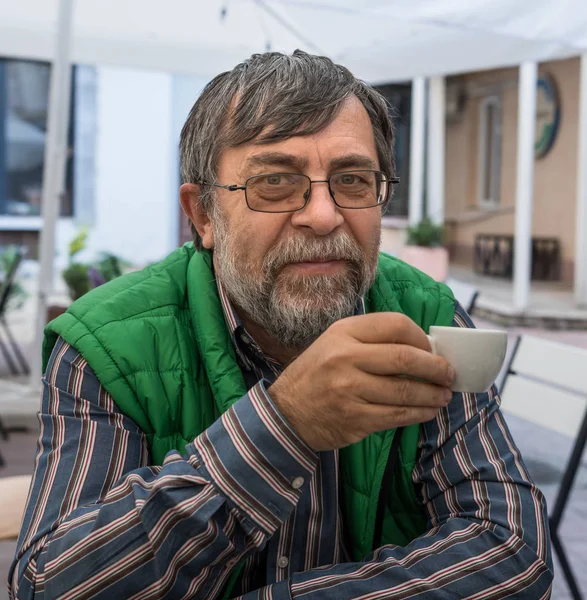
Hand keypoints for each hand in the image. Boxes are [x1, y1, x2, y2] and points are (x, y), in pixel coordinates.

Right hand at [268, 313, 453, 450]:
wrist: (286, 412)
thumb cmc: (315, 374)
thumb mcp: (334, 343)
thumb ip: (370, 340)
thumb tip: (421, 347)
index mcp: (343, 332)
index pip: (396, 325)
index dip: (422, 337)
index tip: (433, 349)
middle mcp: (346, 358)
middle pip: (406, 359)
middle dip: (436, 368)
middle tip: (449, 374)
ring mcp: (350, 390)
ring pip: (406, 391)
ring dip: (433, 394)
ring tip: (443, 395)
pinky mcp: (355, 418)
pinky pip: (397, 416)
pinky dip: (419, 414)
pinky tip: (427, 411)